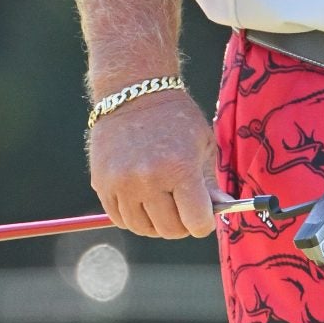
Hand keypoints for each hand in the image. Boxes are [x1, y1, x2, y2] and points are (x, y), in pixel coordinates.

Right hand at [89, 88, 218, 237]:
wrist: (133, 93)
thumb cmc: (175, 118)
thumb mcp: (202, 144)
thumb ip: (210, 182)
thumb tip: (222, 209)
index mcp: (179, 169)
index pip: (196, 223)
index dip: (204, 222)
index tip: (203, 215)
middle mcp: (148, 179)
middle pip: (170, 230)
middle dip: (182, 225)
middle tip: (184, 209)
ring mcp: (121, 183)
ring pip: (143, 228)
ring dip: (157, 223)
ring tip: (163, 204)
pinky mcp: (101, 183)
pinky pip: (120, 218)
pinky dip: (134, 216)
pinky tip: (143, 200)